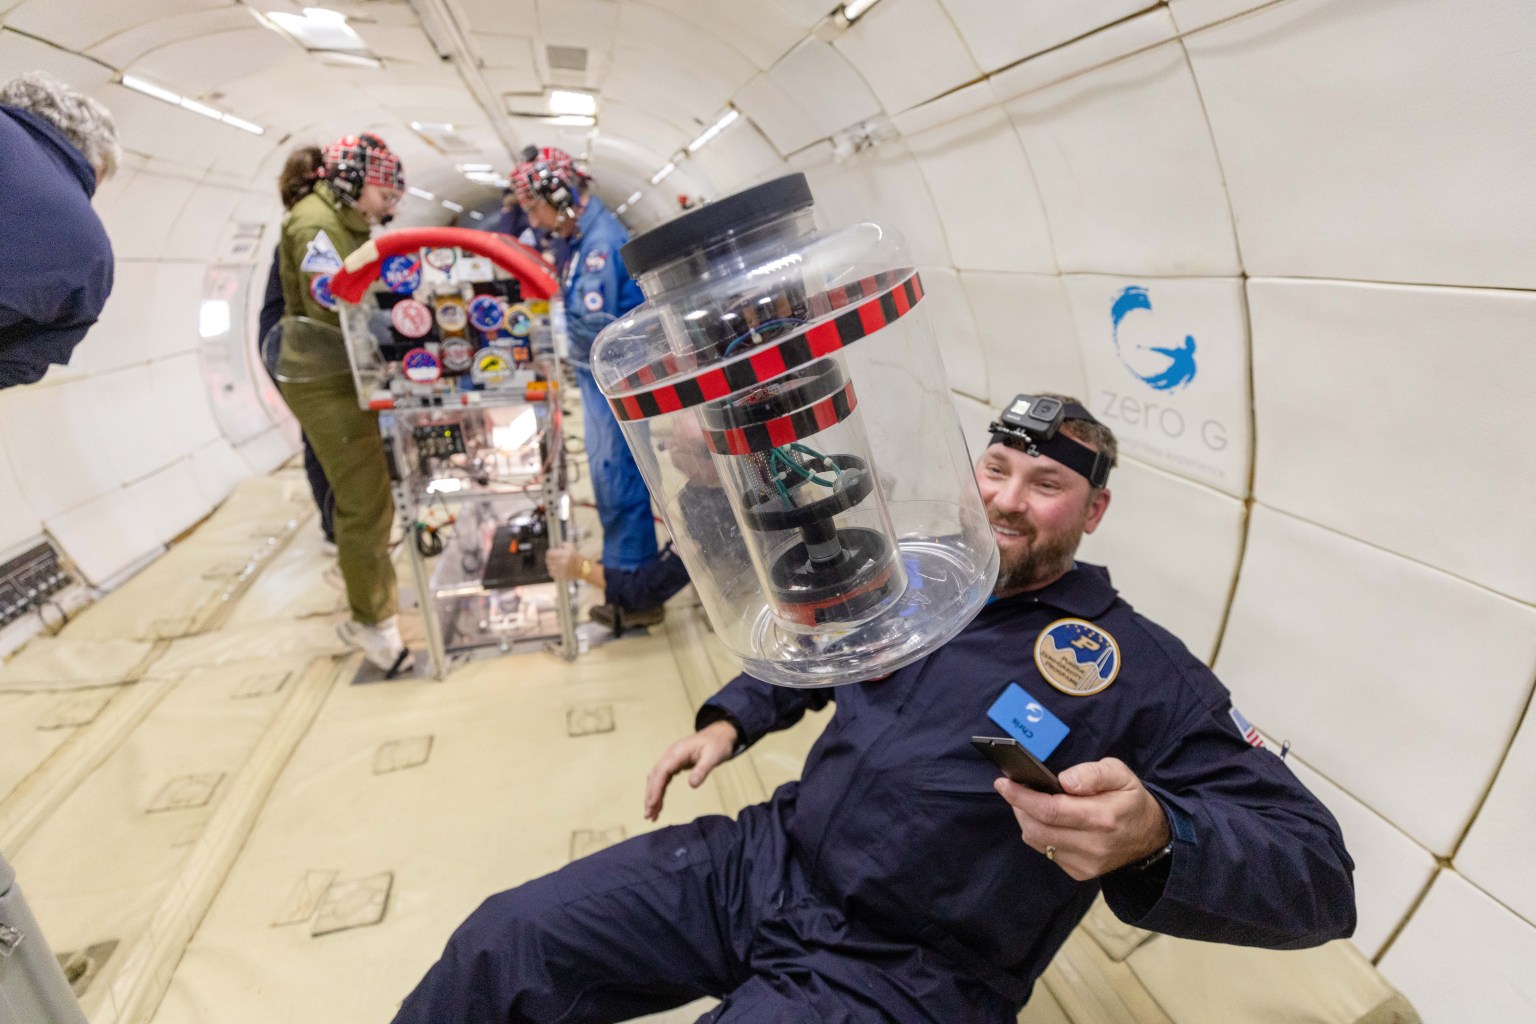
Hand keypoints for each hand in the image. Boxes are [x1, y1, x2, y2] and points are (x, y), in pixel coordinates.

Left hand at [545, 544, 583, 580]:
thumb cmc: (576, 557)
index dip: (550, 552)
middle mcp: (562, 562)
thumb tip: (557, 546)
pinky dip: (552, 571)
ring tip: (554, 564)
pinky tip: (556, 569)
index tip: (551, 552)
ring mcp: (561, 570)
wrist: (583, 568)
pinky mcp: (561, 576)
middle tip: (552, 558)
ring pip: (549, 567)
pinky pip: (551, 573)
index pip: (549, 553)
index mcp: (565, 554)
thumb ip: (563, 544)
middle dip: (549, 558)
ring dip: (550, 565)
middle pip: (548, 560)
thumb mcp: (571, 547)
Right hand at [643, 720, 738, 821]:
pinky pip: (662, 779)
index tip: (652, 804)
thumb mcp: (714, 756)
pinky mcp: (674, 764)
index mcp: (678, 752)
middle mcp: (671, 755)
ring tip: (651, 815)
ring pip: (656, 778)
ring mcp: (671, 759)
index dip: (655, 789)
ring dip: (652, 795)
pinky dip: (659, 791)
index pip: (662, 772)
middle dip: (650, 795)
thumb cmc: (717, 744)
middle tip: (648, 815)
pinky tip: (658, 804)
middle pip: (655, 776)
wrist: (720, 734)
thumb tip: (692, 785)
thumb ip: (702, 770)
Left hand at [992, 757, 1170, 880]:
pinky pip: (1046, 851)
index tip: (1003, 783)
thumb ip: (1091, 773)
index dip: (1022, 797)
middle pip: (1037, 828)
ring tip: (1027, 800)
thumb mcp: (1119, 774)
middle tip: (1012, 787)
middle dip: (1019, 806)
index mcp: (1102, 818)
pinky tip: (1046, 819)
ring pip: (1037, 840)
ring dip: (1026, 819)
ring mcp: (1086, 864)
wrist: (1149, 836)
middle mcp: (1093, 846)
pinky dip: (1039, 833)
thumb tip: (1064, 781)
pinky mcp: (1080, 872)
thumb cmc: (1129, 799)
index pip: (1050, 810)